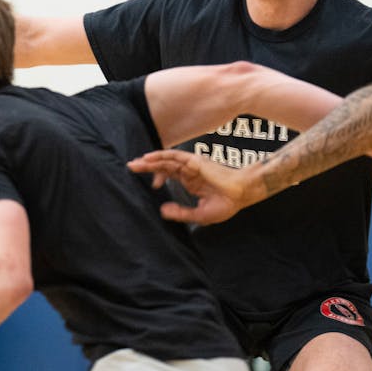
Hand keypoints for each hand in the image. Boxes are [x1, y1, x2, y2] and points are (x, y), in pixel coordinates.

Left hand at [127, 151, 257, 225]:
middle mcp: (189, 171)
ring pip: (166, 160)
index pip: (169, 175)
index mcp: (191, 181)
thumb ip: (181, 213)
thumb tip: (162, 211)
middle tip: (131, 167)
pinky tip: (149, 158)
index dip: (157, 177)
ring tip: (135, 163)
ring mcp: (192, 166)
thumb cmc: (225, 204)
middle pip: (164, 166)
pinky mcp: (195, 162)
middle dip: (147, 166)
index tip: (150, 185)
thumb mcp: (199, 214)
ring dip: (150, 160)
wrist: (241, 194)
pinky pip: (175, 156)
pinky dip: (161, 156)